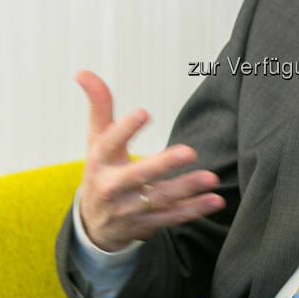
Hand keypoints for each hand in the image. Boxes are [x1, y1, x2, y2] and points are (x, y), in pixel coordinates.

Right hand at [74, 70, 225, 251]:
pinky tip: (215, 200)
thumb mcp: (96, 141)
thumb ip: (99, 107)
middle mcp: (113, 187)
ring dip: (186, 189)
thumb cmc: (101, 171)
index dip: (125, 128)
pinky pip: (171, 218)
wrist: (94, 225)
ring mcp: (129, 209)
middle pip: (138, 175)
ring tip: (211, 178)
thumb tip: (83, 72)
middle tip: (189, 151)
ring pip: (159, 199)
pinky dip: (194, 210)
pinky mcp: (146, 225)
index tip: (144, 112)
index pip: (110, 142)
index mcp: (100, 161)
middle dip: (162, 165)